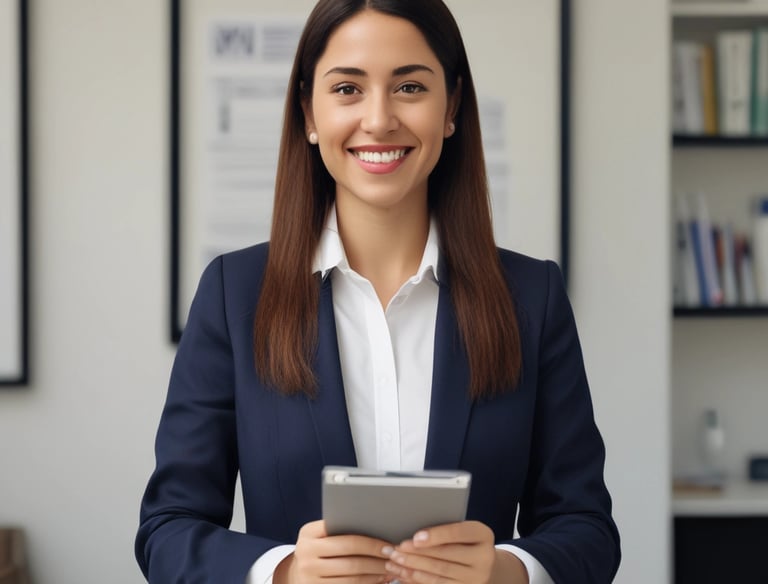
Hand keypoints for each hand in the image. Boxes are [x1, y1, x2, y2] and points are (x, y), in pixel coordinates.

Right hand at [274, 520, 393, 583]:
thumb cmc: (317, 548)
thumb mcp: (320, 534)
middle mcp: (306, 554)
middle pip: (351, 558)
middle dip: (377, 558)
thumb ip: (340, 528)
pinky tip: (377, 579)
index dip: (371, 542)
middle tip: (394, 557)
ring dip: (375, 573)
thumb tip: (378, 527)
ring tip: (390, 568)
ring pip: (352, 576)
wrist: (296, 573)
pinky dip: (366, 583)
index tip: (389, 543)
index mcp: (309, 533)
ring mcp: (309, 576)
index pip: (346, 537)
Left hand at [383, 521, 527, 583]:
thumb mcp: (462, 528)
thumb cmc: (464, 538)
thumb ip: (444, 527)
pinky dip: (418, 579)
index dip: (436, 535)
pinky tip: (404, 574)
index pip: (458, 533)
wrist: (482, 561)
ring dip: (414, 566)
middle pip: (446, 555)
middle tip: (397, 549)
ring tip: (396, 561)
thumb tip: (414, 532)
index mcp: (483, 535)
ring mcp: (476, 577)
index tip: (415, 537)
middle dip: (418, 552)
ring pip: (440, 572)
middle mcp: (484, 558)